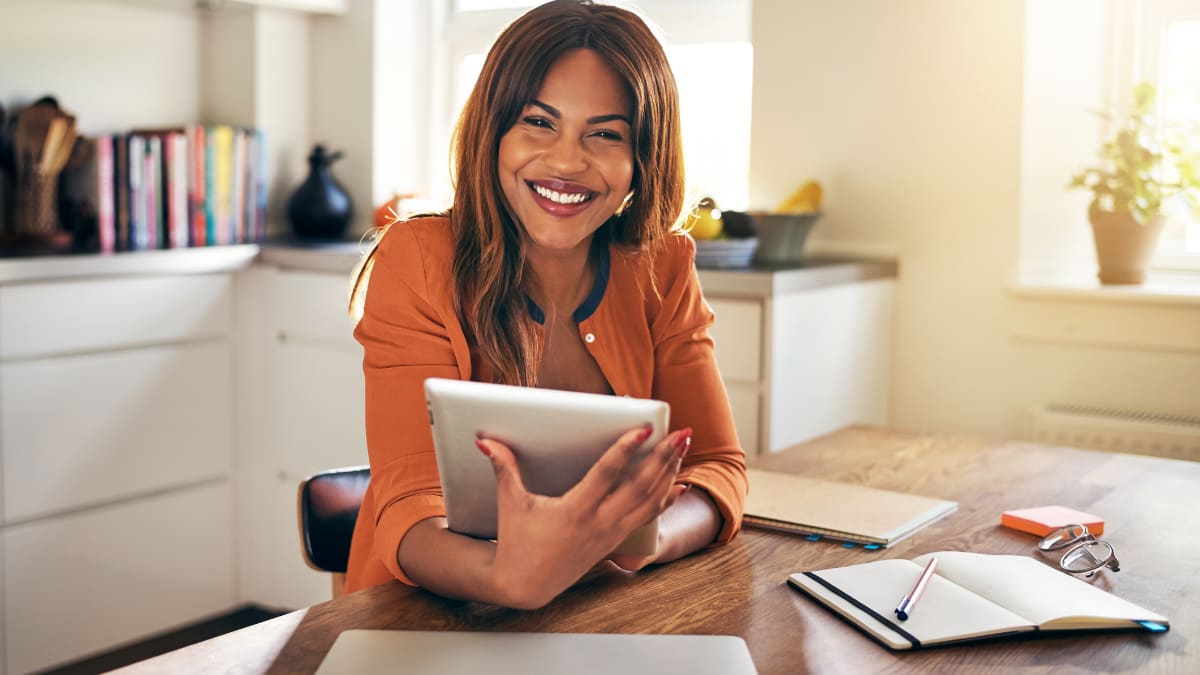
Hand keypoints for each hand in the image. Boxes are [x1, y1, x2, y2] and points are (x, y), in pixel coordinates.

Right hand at [477, 426, 691, 608]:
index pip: (607, 475)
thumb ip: (503, 467)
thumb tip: (484, 440)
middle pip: (640, 487)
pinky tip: (679, 484)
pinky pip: (647, 518)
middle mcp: (598, 523)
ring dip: (669, 474)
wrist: (525, 585)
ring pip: (649, 502)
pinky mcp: (614, 541)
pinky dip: (665, 500)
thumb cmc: (517, 541)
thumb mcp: (511, 504)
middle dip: (663, 458)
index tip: (645, 429)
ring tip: (682, 447)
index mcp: (574, 511)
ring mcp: (610, 534)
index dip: (626, 450)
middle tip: (681, 432)